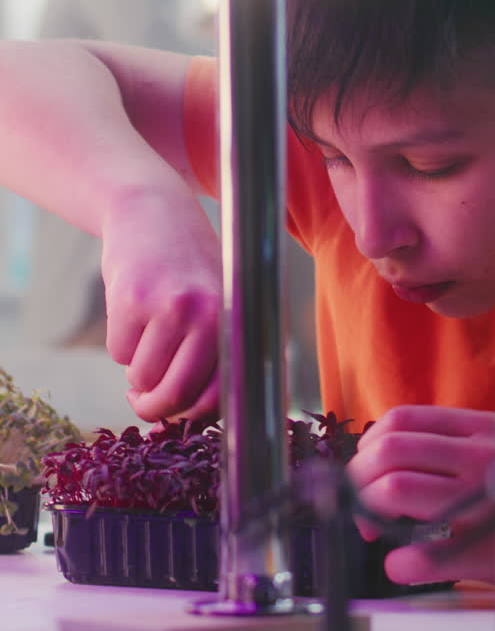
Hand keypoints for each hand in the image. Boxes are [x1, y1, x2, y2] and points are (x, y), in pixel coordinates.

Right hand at [100, 185, 220, 421]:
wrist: (153, 211)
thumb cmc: (192, 268)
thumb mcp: (221, 303)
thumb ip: (217, 357)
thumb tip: (191, 419)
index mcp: (238, 320)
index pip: (220, 394)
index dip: (194, 416)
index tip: (179, 416)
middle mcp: (210, 314)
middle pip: (177, 394)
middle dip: (155, 409)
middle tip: (144, 404)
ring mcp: (170, 306)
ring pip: (143, 378)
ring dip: (137, 373)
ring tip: (146, 342)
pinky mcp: (132, 299)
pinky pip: (119, 353)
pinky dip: (121, 346)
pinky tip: (132, 315)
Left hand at [347, 404, 494, 596]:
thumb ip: (454, 450)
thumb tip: (387, 467)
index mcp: (482, 428)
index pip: (399, 422)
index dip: (368, 449)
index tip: (367, 475)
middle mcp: (482, 454)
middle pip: (388, 453)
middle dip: (359, 482)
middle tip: (363, 511)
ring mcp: (487, 497)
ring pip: (397, 492)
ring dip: (371, 515)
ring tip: (379, 534)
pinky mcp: (494, 545)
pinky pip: (426, 551)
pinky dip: (400, 561)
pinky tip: (402, 565)